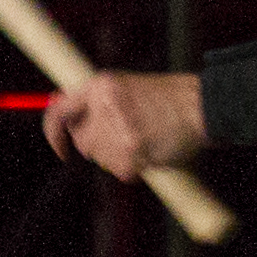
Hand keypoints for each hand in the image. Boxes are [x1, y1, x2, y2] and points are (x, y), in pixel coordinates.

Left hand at [44, 71, 209, 179]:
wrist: (202, 106)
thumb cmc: (169, 97)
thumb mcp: (125, 86)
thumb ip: (92, 98)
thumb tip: (54, 101)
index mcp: (101, 86)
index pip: (59, 112)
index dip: (53, 133)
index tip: (59, 145)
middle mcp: (105, 106)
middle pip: (83, 142)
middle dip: (99, 145)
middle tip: (125, 137)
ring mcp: (118, 130)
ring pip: (102, 158)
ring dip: (119, 156)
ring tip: (144, 139)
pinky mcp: (132, 151)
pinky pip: (120, 170)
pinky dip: (135, 167)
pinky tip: (151, 149)